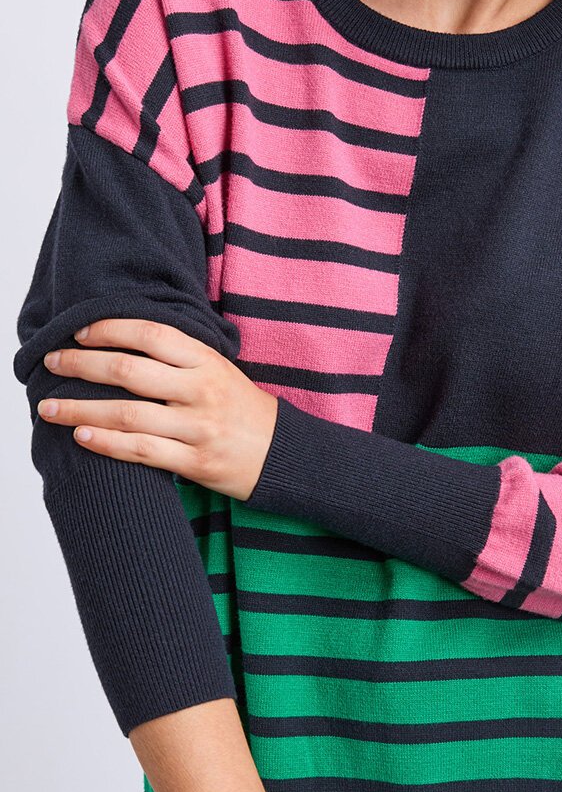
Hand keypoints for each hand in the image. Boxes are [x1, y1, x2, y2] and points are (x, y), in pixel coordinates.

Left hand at [36, 319, 278, 501]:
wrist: (282, 454)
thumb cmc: (242, 410)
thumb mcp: (219, 370)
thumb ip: (179, 355)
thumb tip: (121, 339)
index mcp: (207, 361)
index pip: (150, 333)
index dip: (109, 329)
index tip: (78, 333)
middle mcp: (202, 391)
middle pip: (129, 371)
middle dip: (81, 365)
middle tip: (51, 364)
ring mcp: (198, 428)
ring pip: (127, 414)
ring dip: (81, 409)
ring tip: (49, 409)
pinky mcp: (196, 462)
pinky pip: (141, 451)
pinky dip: (107, 443)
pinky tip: (82, 436)